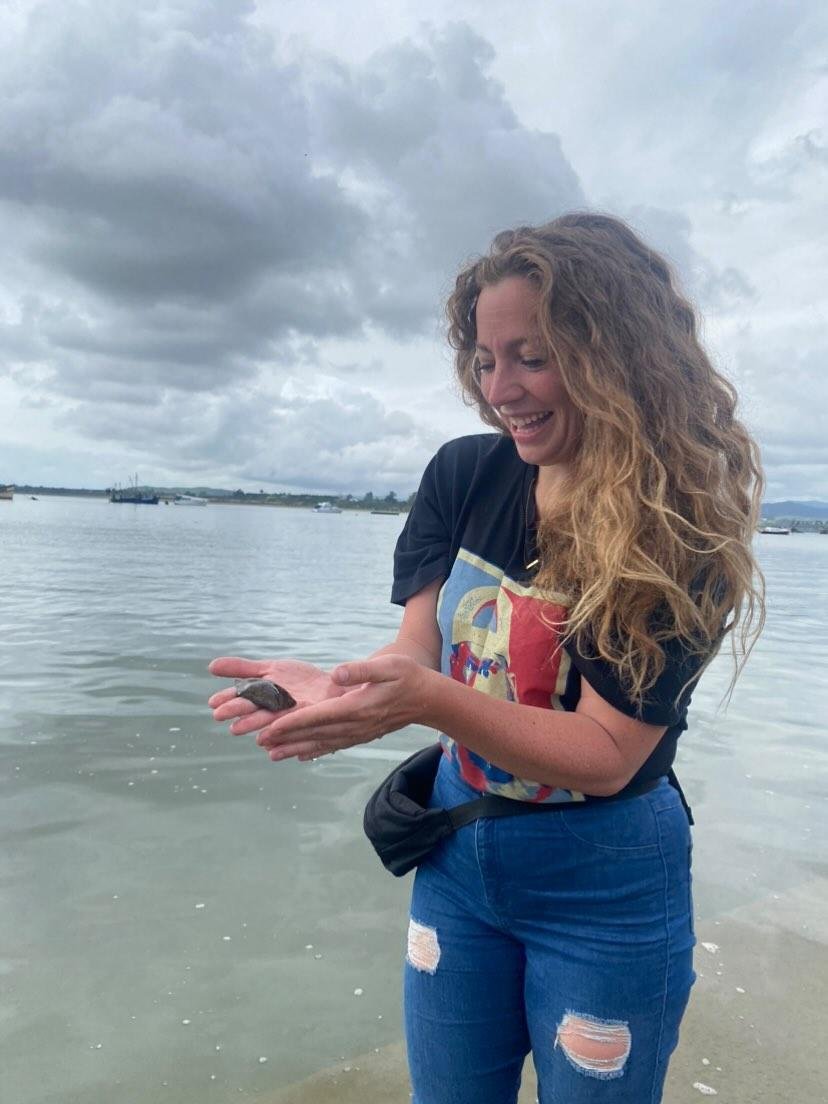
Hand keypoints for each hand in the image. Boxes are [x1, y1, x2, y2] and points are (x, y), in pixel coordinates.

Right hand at [208, 656, 345, 736]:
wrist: (332, 686)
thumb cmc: (300, 680)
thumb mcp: (271, 668)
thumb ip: (243, 669)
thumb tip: (211, 666)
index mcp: (261, 696)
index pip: (240, 698)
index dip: (227, 700)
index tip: (213, 703)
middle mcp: (271, 709)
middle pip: (251, 710)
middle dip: (236, 712)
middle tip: (220, 714)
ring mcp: (287, 718)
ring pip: (266, 722)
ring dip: (252, 725)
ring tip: (237, 728)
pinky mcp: (304, 722)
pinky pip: (291, 730)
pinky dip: (278, 737)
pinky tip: (266, 742)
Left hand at [256, 654, 430, 760]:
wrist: (429, 699)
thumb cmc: (408, 676)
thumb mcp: (388, 665)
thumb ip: (361, 670)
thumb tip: (337, 672)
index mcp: (357, 707)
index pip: (318, 716)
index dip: (292, 722)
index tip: (271, 727)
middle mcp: (355, 725)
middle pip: (314, 734)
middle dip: (286, 738)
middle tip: (260, 741)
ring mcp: (359, 733)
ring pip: (321, 743)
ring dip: (296, 747)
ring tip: (272, 753)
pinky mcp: (362, 735)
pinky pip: (333, 745)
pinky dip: (315, 750)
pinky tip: (302, 754)